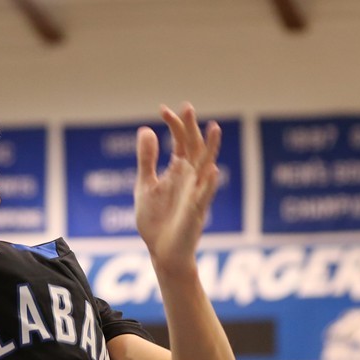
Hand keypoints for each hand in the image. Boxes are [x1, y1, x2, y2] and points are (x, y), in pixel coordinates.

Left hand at [135, 104, 222, 272]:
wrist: (162, 252)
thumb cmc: (156, 220)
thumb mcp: (145, 185)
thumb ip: (147, 159)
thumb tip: (146, 129)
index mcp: (178, 171)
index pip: (180, 141)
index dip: (174, 125)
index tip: (163, 109)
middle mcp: (190, 179)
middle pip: (194, 148)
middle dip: (191, 129)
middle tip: (187, 107)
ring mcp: (195, 194)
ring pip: (206, 167)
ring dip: (211, 149)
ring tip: (214, 128)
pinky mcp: (195, 212)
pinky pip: (204, 197)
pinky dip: (209, 184)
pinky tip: (212, 171)